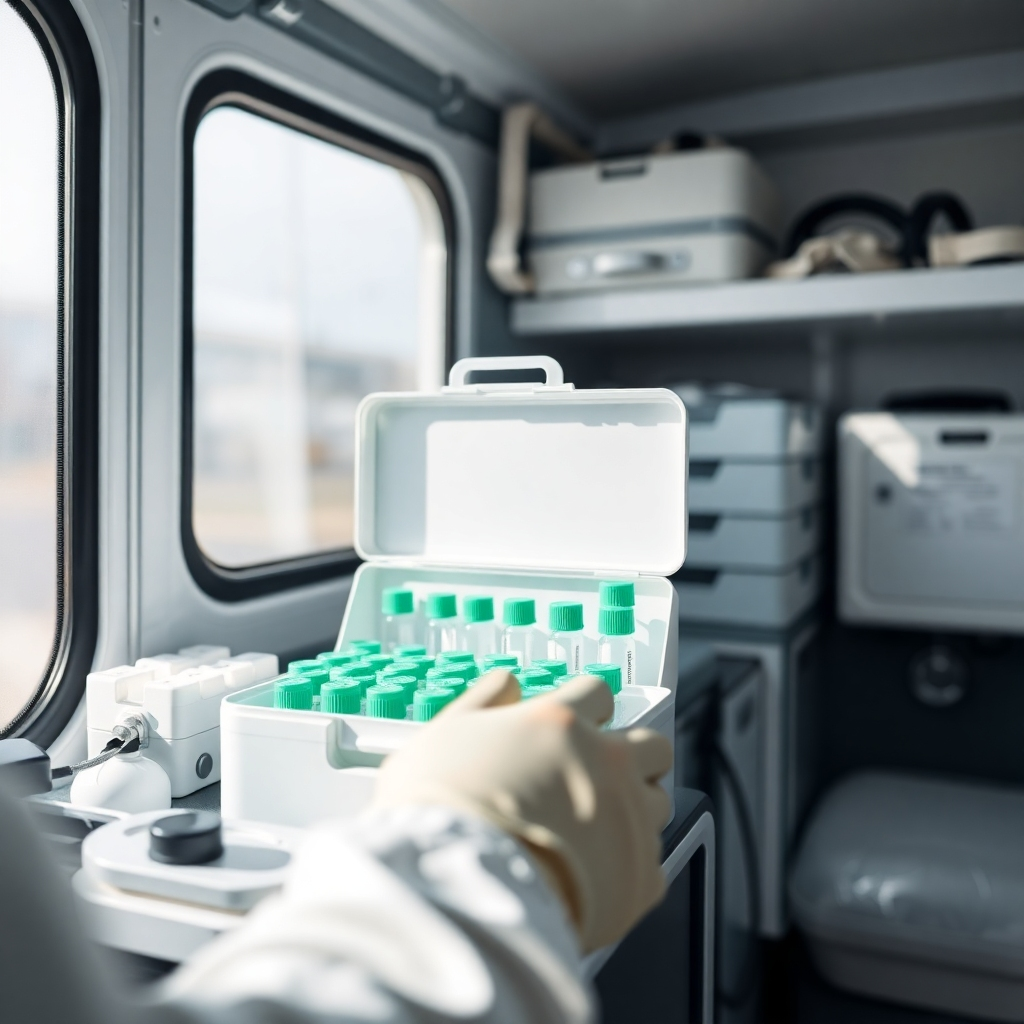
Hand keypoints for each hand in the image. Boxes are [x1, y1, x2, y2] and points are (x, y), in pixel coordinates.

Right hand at [373, 670, 672, 951]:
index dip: (585, 711)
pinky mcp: (641, 880)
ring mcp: (631, 821)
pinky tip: (594, 878)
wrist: (458, 896)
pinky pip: (652, 865)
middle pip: (650, 744)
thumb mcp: (441, 737)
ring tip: (595, 834)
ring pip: (658, 803)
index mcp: (559, 724)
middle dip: (630, 757)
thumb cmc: (438, 816)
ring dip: (634, 811)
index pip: (598, 693)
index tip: (574, 728)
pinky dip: (629, 870)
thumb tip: (506, 682)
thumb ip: (480, 702)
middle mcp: (606, 764)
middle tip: (598, 778)